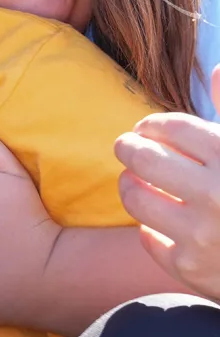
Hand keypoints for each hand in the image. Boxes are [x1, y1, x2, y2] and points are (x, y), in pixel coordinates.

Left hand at [115, 65, 219, 295]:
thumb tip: (217, 68)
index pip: (171, 127)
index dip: (152, 125)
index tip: (147, 128)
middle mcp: (216, 193)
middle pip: (143, 157)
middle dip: (128, 147)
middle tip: (126, 147)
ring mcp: (200, 233)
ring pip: (135, 197)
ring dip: (130, 185)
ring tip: (134, 180)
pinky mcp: (189, 267)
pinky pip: (147, 238)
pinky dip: (151, 228)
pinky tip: (161, 222)